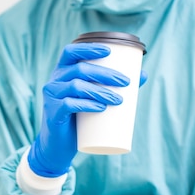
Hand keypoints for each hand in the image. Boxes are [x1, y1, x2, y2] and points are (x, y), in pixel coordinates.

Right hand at [27, 43, 146, 176]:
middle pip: (79, 69)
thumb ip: (115, 86)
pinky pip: (69, 104)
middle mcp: (54, 81)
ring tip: (118, 100)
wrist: (59, 146)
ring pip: (76, 86)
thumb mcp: (94, 99)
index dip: (88, 48)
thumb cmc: (79, 119)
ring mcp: (51, 97)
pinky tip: (101, 108)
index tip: (109, 51)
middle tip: (125, 82)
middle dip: (105, 74)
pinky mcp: (53, 113)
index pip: (70, 52)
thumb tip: (143, 75)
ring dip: (100, 91)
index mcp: (62, 72)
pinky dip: (87, 105)